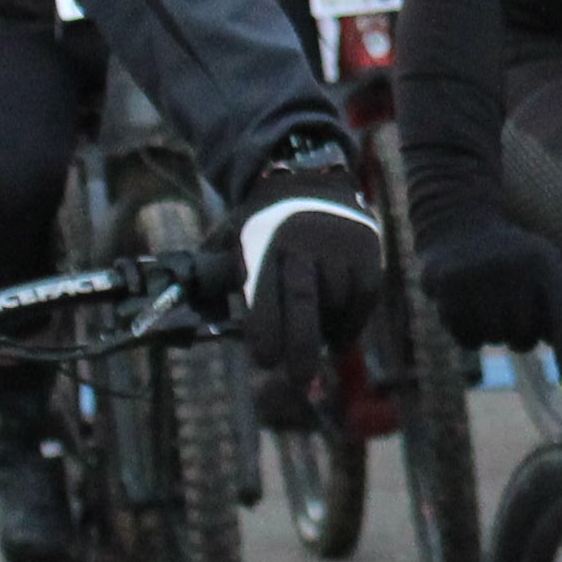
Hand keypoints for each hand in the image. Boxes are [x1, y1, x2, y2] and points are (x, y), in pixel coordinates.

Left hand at [237, 182, 388, 378]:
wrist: (313, 178)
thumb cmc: (265, 221)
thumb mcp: (234, 233)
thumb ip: (218, 269)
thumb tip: (194, 307)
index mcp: (267, 243)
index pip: (266, 294)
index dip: (266, 331)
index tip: (264, 362)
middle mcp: (306, 244)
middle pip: (305, 302)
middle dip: (301, 347)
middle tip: (299, 382)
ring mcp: (340, 248)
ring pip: (335, 303)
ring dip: (324, 334)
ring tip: (313, 351)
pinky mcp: (368, 253)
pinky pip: (362, 300)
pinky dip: (351, 326)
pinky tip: (337, 340)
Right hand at [423, 224, 561, 355]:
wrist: (458, 223)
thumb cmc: (509, 258)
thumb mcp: (540, 266)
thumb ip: (555, 306)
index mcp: (544, 263)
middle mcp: (514, 267)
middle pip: (524, 335)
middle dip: (518, 336)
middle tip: (509, 316)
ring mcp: (479, 275)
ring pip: (494, 338)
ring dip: (491, 332)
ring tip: (486, 304)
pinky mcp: (448, 285)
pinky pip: (465, 337)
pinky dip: (467, 333)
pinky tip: (466, 307)